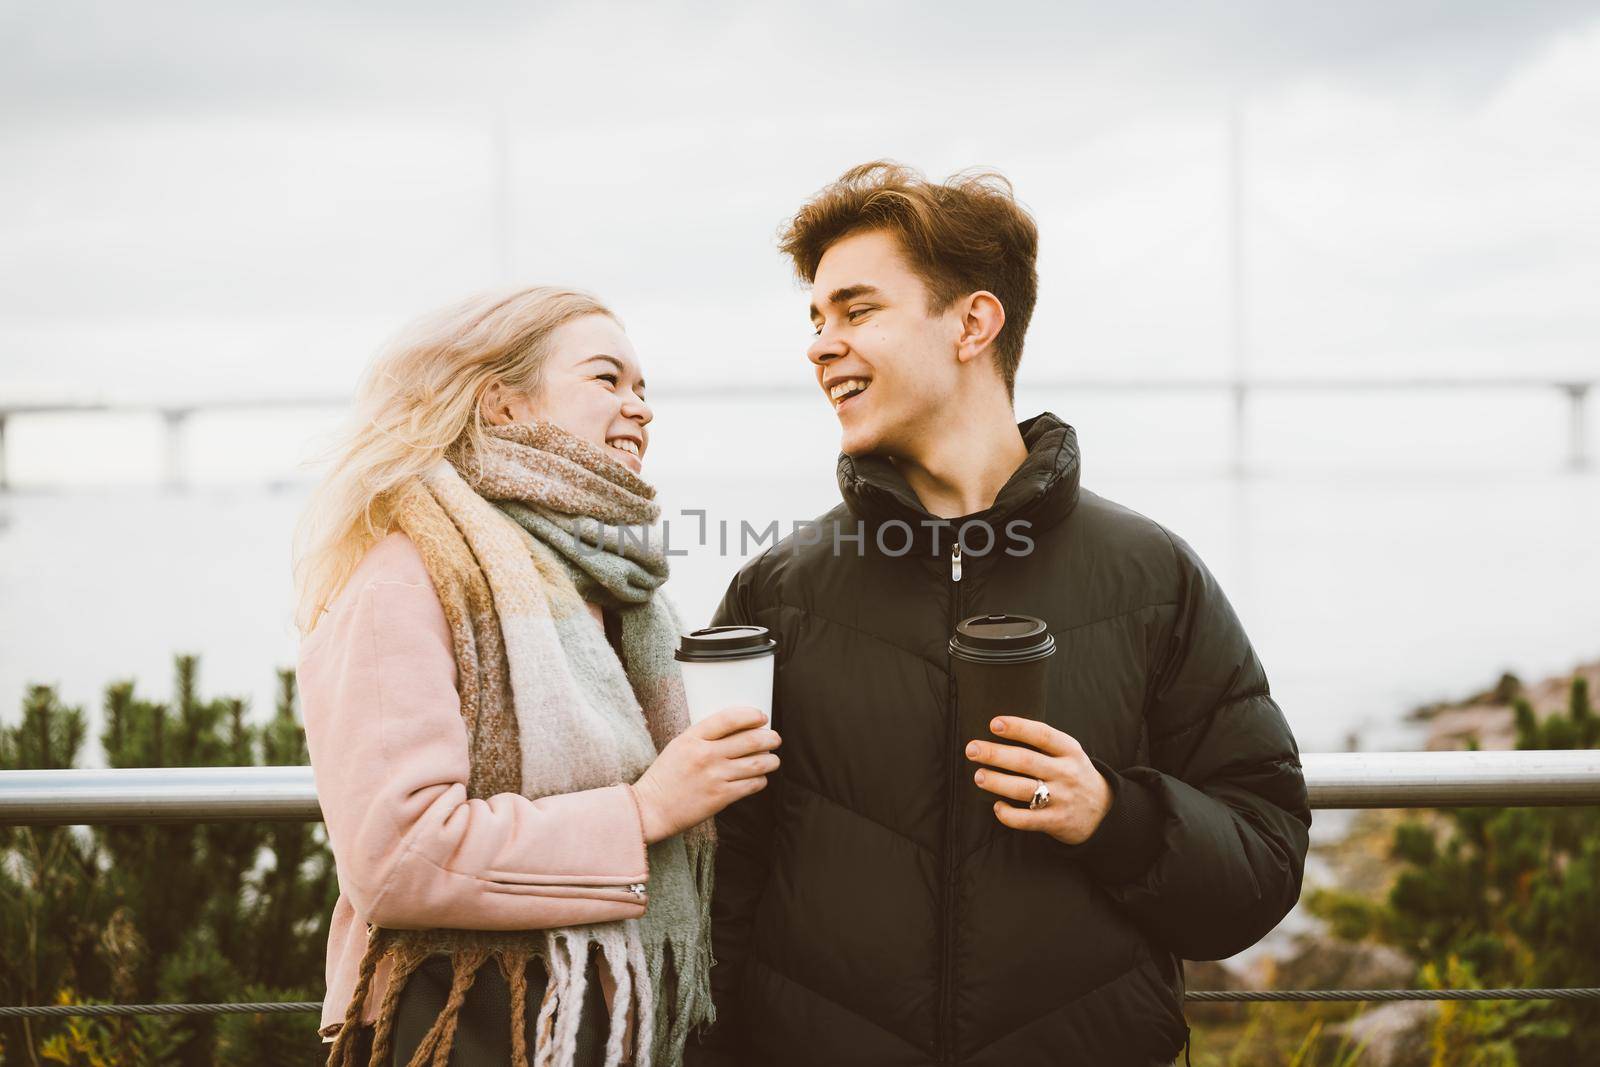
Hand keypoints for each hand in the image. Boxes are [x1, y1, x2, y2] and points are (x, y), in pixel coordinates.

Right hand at [631, 706, 780, 844]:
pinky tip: (759, 778)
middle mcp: (705, 755)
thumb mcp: (679, 746)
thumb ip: (704, 736)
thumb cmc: (666, 776)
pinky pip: (752, 784)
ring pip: (757, 763)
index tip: (762, 717)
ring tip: (772, 759)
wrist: (651, 809)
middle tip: (775, 738)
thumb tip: (739, 730)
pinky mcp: (721, 797)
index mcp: (693, 738)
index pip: (729, 718)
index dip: (751, 715)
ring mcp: (715, 776)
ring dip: (771, 760)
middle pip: (750, 740)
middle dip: (769, 738)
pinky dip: (761, 780)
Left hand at [964, 716, 1110, 844]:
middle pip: (1026, 761)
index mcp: (1070, 751)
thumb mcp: (1069, 753)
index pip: (1042, 734)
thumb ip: (1043, 743)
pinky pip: (1027, 819)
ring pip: (1023, 789)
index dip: (1018, 727)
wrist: (1104, 812)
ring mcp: (1062, 798)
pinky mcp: (1056, 821)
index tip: (994, 723)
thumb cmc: (1074, 775)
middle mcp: (1066, 773)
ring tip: (979, 776)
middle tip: (972, 749)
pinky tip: (997, 807)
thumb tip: (999, 728)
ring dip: (997, 782)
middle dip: (996, 754)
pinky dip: (1008, 814)